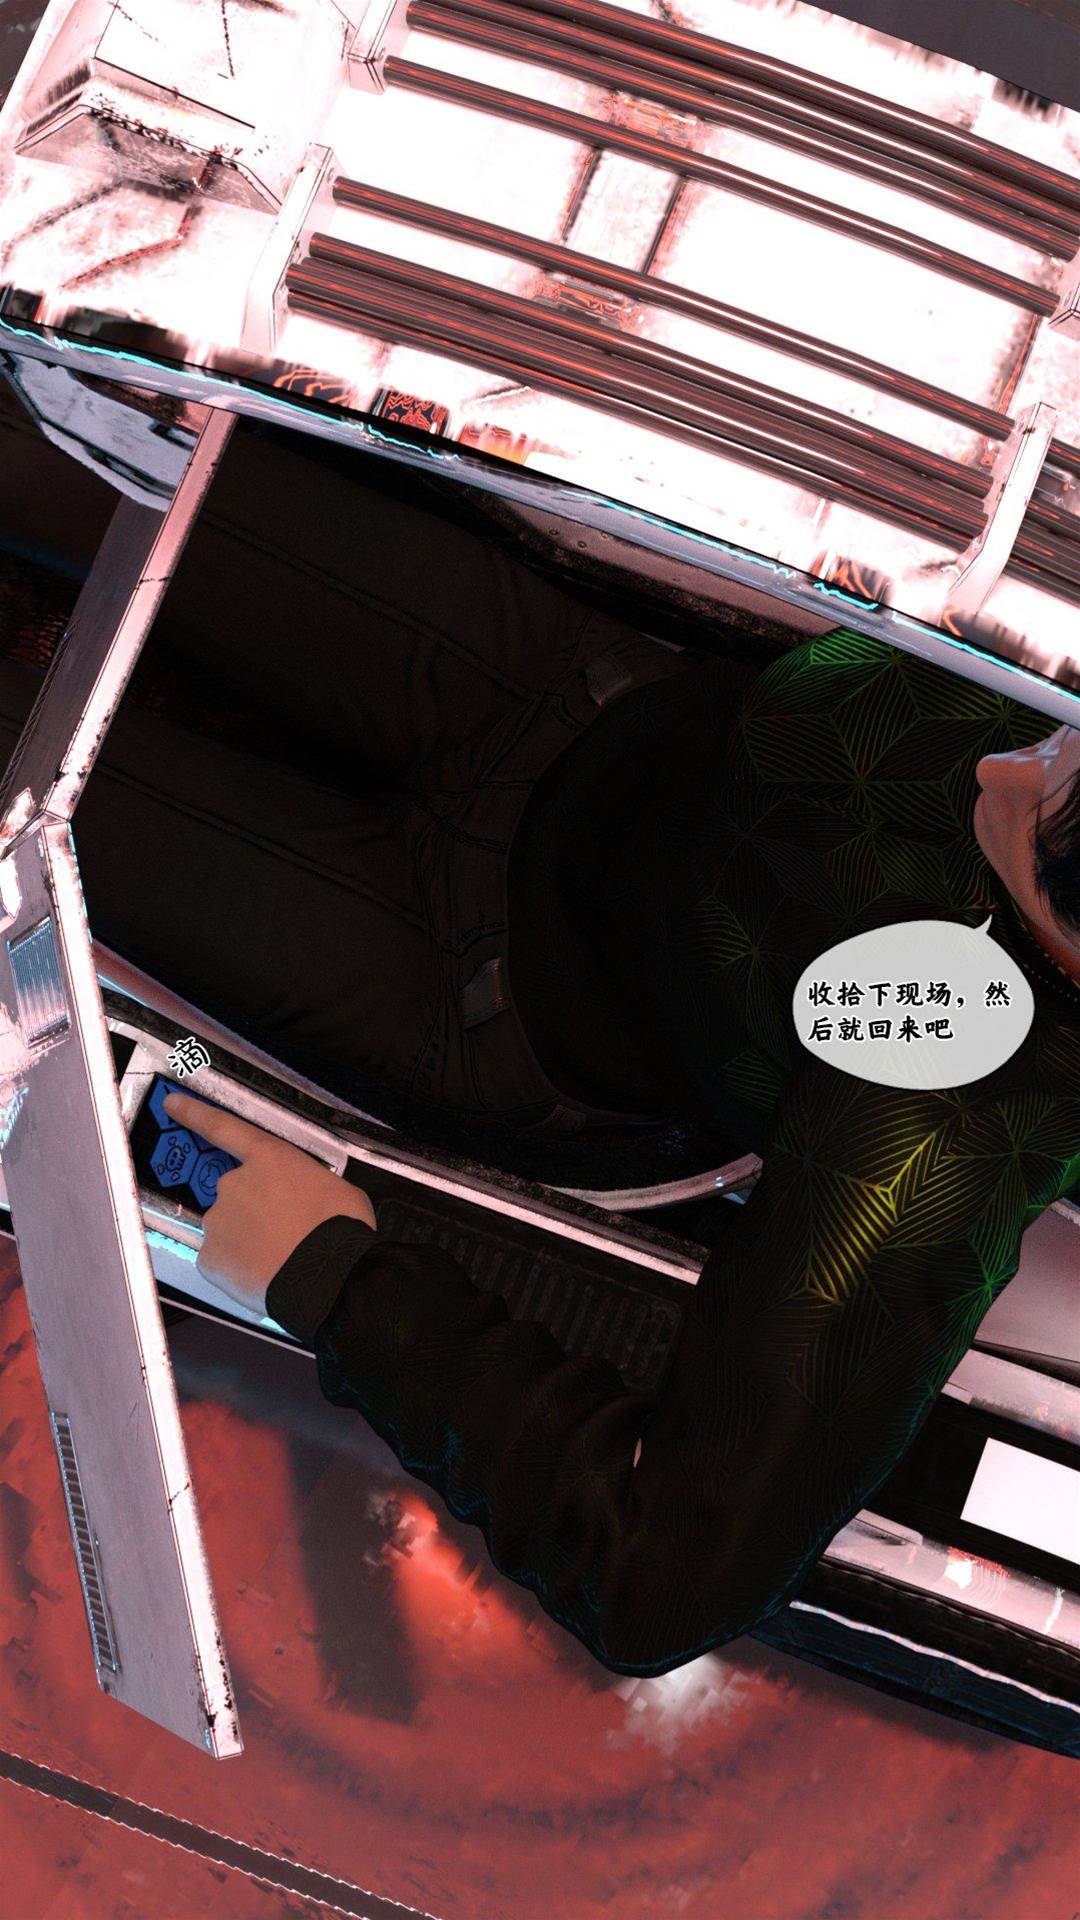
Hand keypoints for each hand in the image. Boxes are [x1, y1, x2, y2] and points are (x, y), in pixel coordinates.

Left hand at [161, 1088, 375, 1315]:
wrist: (328, 1277)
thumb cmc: (341, 1228)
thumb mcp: (334, 1187)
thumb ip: (304, 1184)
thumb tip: (303, 1199)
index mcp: (269, 1159)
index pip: (223, 1128)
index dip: (194, 1114)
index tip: (171, 1104)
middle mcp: (234, 1184)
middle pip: (235, 1192)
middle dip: (253, 1209)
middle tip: (284, 1231)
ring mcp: (218, 1221)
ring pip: (228, 1228)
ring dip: (247, 1239)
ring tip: (279, 1258)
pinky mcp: (210, 1258)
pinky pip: (221, 1260)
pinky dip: (237, 1267)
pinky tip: (262, 1274)